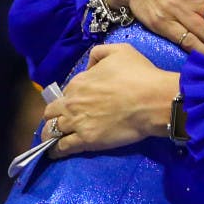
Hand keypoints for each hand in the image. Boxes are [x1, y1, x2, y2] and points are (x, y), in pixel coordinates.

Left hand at [42, 44, 179, 156]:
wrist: (153, 100)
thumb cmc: (140, 74)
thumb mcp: (120, 51)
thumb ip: (99, 53)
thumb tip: (89, 67)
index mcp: (79, 81)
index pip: (65, 92)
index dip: (71, 97)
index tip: (78, 102)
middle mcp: (73, 102)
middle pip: (51, 112)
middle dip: (54, 115)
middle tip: (65, 119)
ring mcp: (77, 122)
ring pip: (51, 131)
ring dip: (51, 133)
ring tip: (55, 138)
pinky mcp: (85, 140)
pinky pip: (61, 148)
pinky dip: (56, 150)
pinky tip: (55, 152)